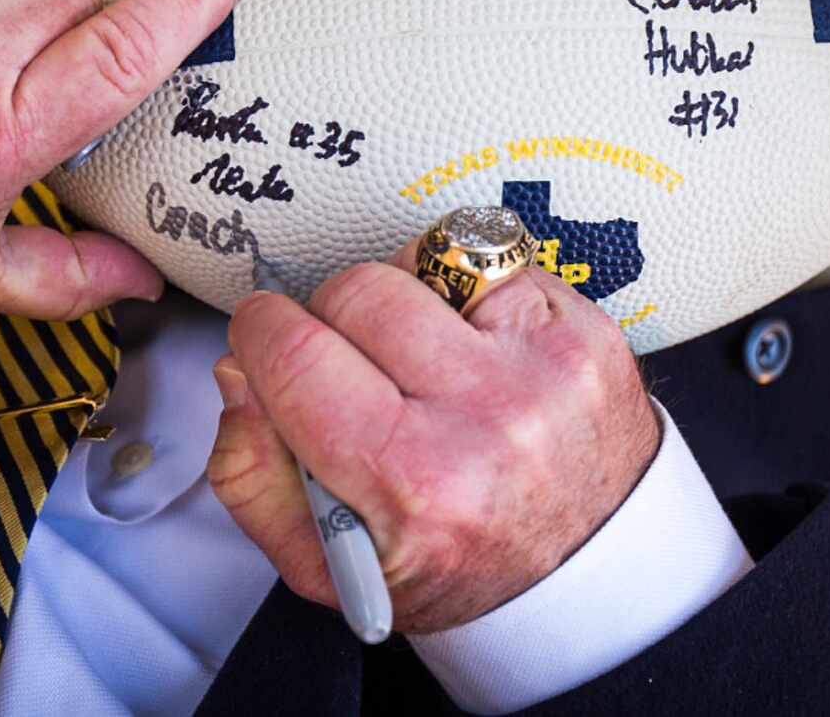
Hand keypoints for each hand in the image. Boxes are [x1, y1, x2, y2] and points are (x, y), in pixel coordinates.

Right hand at [208, 248, 658, 633]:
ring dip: (401, 296)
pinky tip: (472, 347)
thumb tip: (239, 375)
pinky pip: (489, 257)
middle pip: (354, 290)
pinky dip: (464, 292)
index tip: (263, 336)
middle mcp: (488, 417)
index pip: (296, 354)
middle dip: (330, 317)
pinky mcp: (586, 327)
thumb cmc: (458, 565)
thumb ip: (254, 474)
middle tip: (349, 364)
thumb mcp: (329, 564)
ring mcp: (546, 365)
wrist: (589, 572)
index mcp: (414, 482)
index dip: (261, 332)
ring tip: (417, 357)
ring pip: (421, 258)